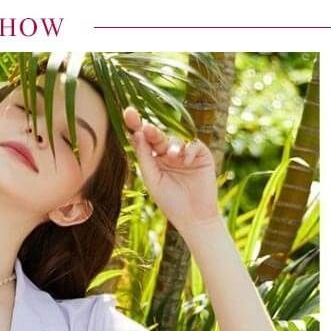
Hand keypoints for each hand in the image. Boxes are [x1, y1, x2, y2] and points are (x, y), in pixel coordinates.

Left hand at [122, 105, 221, 235]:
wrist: (193, 217)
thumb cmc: (170, 201)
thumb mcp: (152, 179)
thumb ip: (145, 157)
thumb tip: (137, 133)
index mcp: (154, 159)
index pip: (143, 139)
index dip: (136, 126)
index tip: (128, 113)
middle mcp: (168, 153)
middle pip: (158, 135)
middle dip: (152, 130)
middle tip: (146, 128)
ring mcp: (185, 153)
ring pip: (176, 139)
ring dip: (172, 145)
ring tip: (171, 156)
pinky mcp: (202, 155)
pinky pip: (193, 144)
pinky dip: (188, 150)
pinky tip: (186, 161)